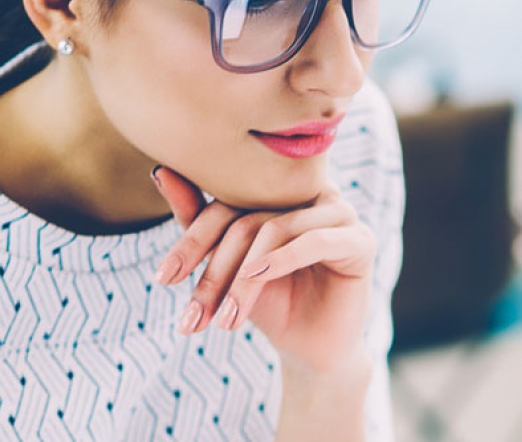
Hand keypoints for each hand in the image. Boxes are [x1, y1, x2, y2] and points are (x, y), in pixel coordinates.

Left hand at [150, 166, 377, 372]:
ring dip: (242, 280)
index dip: (192, 241)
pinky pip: (314, 241)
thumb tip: (161, 172)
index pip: (226, 202)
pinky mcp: (359, 239)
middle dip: (214, 271)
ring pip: (274, 231)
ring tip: (225, 318)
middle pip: (246, 218)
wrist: (309, 349)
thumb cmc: (268, 301)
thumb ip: (199, 220)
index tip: (163, 279)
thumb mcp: (227, 266)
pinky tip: (257, 281)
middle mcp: (310, 192)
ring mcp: (339, 213)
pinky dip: (281, 261)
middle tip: (193, 314)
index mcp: (279, 189)